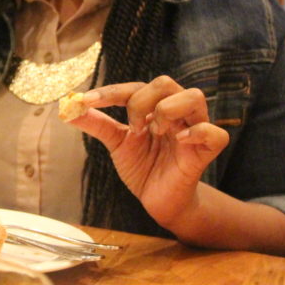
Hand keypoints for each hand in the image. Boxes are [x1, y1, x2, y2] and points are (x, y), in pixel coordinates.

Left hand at [66, 76, 228, 228]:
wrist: (159, 201)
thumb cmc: (143, 167)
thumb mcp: (117, 144)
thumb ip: (97, 124)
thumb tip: (68, 108)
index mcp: (155, 106)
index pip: (135, 87)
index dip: (110, 92)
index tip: (86, 101)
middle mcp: (176, 112)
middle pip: (166, 82)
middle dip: (141, 101)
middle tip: (132, 127)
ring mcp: (194, 129)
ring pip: (195, 96)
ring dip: (168, 110)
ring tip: (155, 132)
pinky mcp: (207, 151)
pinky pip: (216, 133)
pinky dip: (198, 132)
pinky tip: (180, 140)